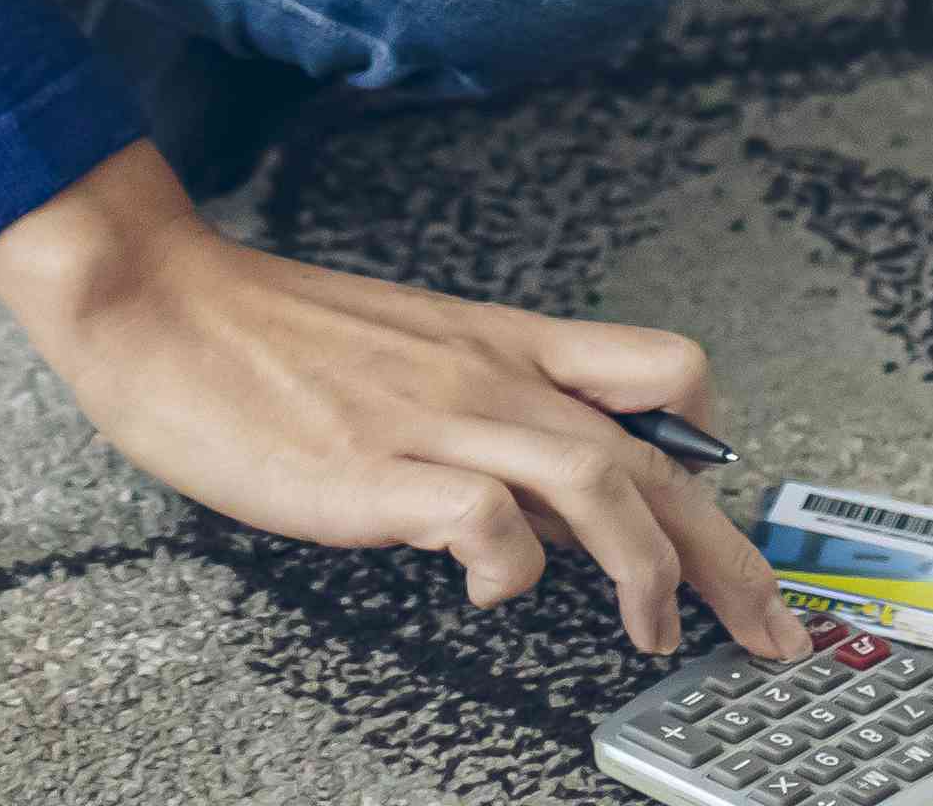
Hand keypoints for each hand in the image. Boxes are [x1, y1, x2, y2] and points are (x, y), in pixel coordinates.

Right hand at [0, 143, 804, 656]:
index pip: (662, 376)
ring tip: (655, 633)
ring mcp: (437, 421)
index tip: (738, 534)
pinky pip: (485, 522)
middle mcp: (490, 378)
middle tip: (771, 629)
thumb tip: (552, 495)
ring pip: (600, 483)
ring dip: (652, 572)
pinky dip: (511, 572)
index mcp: (503, 343)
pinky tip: (495, 596)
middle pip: (657, 456)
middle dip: (731, 555)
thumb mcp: (411, 349)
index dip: (720, 457)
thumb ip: (489, 405)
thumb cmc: (267, 333)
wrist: (160, 299)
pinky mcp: (376, 470)